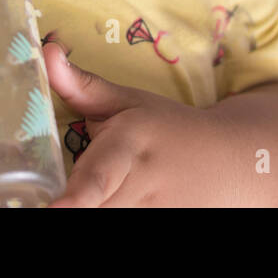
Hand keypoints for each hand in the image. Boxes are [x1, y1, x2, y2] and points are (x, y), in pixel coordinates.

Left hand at [42, 41, 238, 206]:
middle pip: (90, 207)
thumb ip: (82, 86)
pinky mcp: (158, 225)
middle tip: (58, 191)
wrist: (231, 164)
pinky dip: (112, 210)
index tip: (54, 209)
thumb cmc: (168, 129)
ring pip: (104, 216)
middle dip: (71, 200)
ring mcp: (154, 215)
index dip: (73, 201)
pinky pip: (121, 223)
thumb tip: (46, 52)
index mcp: (127, 147)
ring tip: (114, 184)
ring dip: (97, 204)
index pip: (97, 180)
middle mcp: (140, 188)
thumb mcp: (128, 102)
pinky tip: (125, 195)